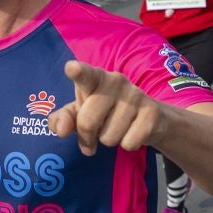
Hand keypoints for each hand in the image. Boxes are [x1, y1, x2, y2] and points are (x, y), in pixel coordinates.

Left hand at [45, 60, 163, 156]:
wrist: (148, 118)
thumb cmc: (104, 111)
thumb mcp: (79, 113)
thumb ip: (63, 119)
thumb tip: (60, 130)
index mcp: (95, 78)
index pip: (85, 74)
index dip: (78, 72)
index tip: (71, 68)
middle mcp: (116, 81)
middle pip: (88, 122)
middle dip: (87, 137)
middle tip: (92, 136)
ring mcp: (136, 95)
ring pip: (108, 137)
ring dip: (109, 140)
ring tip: (117, 127)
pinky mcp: (152, 112)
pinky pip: (128, 143)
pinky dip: (128, 144)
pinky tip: (133, 131)